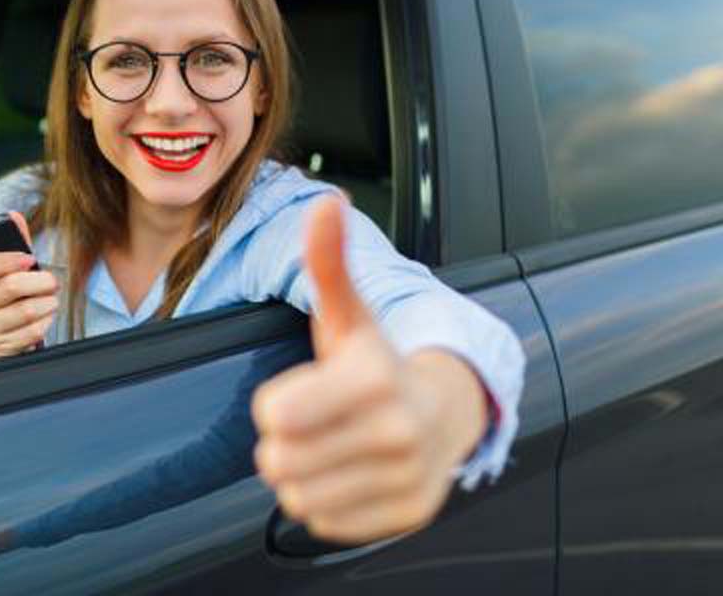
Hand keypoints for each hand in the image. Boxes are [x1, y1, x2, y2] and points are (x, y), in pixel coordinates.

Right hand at [0, 211, 58, 360]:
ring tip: (50, 300)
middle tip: (51, 281)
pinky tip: (44, 317)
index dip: (5, 260)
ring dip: (48, 303)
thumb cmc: (6, 296)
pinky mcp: (0, 347)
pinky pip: (32, 332)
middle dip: (41, 281)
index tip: (28, 259)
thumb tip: (14, 215)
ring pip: (27, 311)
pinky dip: (46, 322)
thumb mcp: (8, 269)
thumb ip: (14, 243)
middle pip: (11, 287)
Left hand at [251, 197, 487, 544]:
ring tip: (331, 447)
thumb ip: (329, 261)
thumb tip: (325, 200)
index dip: (277, 403)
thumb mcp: (350, 314)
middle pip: (279, 460)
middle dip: (285, 442)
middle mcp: (398, 433)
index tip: (306, 390)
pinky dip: (326, 502)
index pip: (274, 415)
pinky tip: (350, 472)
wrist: (448, 410)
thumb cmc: (379, 361)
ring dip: (301, 474)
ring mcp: (407, 479)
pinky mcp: (407, 515)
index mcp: (375, 380)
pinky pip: (323, 523)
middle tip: (315, 423)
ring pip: (297, 496)